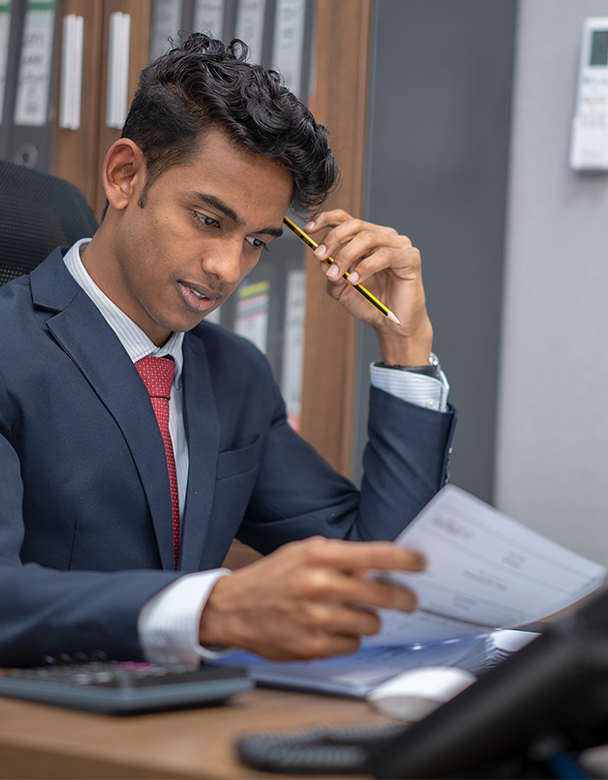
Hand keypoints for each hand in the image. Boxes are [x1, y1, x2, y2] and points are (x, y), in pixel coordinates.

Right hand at [199, 537, 424, 659]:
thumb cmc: (271, 578)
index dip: (406, 559)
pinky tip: (332, 629)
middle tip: (408, 600)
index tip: (422, 563)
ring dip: (368, 619)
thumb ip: (340, 557)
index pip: (376, 554)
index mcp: (319, 555)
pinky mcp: (315, 646)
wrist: (233, 609)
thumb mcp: (303, 552)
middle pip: (383, 594)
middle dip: (402, 598)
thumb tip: (377, 565)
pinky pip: (354, 645)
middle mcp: (320, 584)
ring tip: (350, 613)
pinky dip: (349, 639)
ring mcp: (318, 618)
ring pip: (372, 623)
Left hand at [304, 210, 432, 364]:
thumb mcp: (342, 290)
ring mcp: (399, 245)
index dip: (326, 220)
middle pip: (355, 225)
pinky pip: (385, 255)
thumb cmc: (371, 303)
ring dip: (346, 255)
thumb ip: (331, 273)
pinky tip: (355, 280)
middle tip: (320, 256)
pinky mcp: (410, 258)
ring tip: (337, 274)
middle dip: (333, 238)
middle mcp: (383, 237)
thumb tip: (321, 259)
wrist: (392, 325)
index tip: (308, 229)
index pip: (346, 219)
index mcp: (367, 240)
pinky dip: (366, 267)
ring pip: (368, 238)